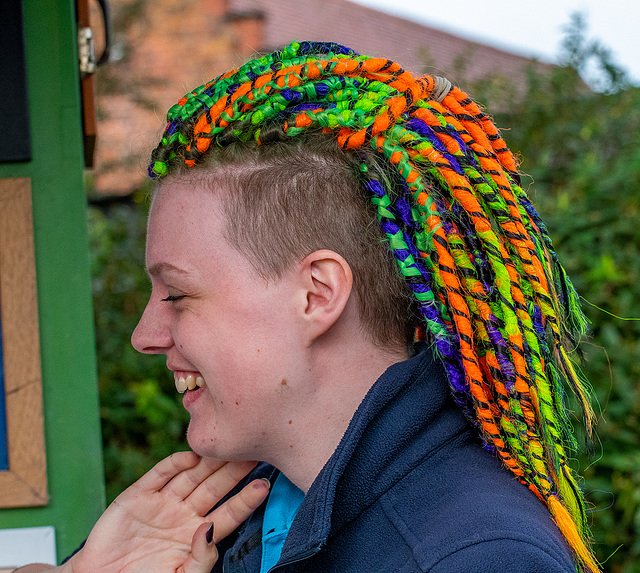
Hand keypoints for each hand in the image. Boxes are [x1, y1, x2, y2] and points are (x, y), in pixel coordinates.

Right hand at [66, 452, 268, 572]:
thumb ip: (200, 559)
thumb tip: (210, 531)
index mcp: (198, 534)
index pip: (229, 512)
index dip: (246, 499)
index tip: (264, 485)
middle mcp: (184, 514)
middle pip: (214, 487)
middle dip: (233, 470)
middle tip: (253, 451)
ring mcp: (162, 502)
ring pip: (191, 476)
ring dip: (209, 461)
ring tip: (228, 447)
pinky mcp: (137, 495)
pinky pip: (160, 474)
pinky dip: (175, 463)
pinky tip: (191, 456)